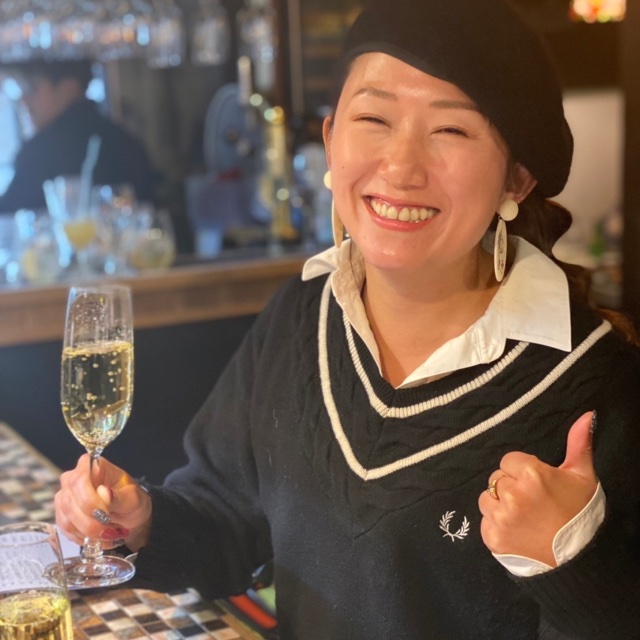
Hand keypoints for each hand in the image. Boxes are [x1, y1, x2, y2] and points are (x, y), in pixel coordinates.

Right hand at [54, 454, 151, 551]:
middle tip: (110, 530)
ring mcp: (65, 498)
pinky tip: (99, 539)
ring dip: (88, 532)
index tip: (105, 513)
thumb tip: (104, 493)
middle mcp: (74, 479)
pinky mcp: (63, 516)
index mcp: (95, 467)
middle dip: (90, 522)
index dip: (89, 500)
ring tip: (108, 534)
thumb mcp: (133, 498)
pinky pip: (66, 531)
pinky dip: (84, 538)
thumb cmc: (131, 502)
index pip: (79, 479)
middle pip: (70, 502)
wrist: (129, 518)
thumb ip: (119, 497)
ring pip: (66, 520)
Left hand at [478, 411, 597, 566]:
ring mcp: (501, 517)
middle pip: (496, 479)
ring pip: (486, 498)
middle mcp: (512, 494)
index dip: (522, 471)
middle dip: (510, 486)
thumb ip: (578, 443)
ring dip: (499, 505)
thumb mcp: (582, 476)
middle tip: (531, 501)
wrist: (580, 560)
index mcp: (531, 474)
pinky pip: (484, 521)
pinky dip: (496, 525)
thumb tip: (586, 415)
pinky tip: (516, 530)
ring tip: (522, 515)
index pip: (508, 460)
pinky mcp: (492, 537)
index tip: (535, 484)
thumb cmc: (581, 514)